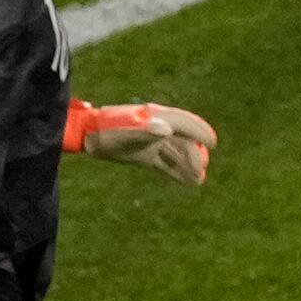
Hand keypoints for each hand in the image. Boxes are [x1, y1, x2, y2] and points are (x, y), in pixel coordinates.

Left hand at [64, 98, 214, 185]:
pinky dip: (176, 172)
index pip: (184, 123)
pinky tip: (185, 181)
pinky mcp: (145, 155)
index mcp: (155, 118)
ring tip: (198, 179)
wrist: (87, 137)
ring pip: (176, 153)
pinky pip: (166, 164)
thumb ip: (144, 131)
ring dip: (187, 165)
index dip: (199, 131)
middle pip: (182, 141)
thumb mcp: (124, 132)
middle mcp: (157, 129)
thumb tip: (166, 129)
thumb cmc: (105, 132)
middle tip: (200, 171)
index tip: (213, 142)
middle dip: (194, 155)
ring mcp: (151, 142)